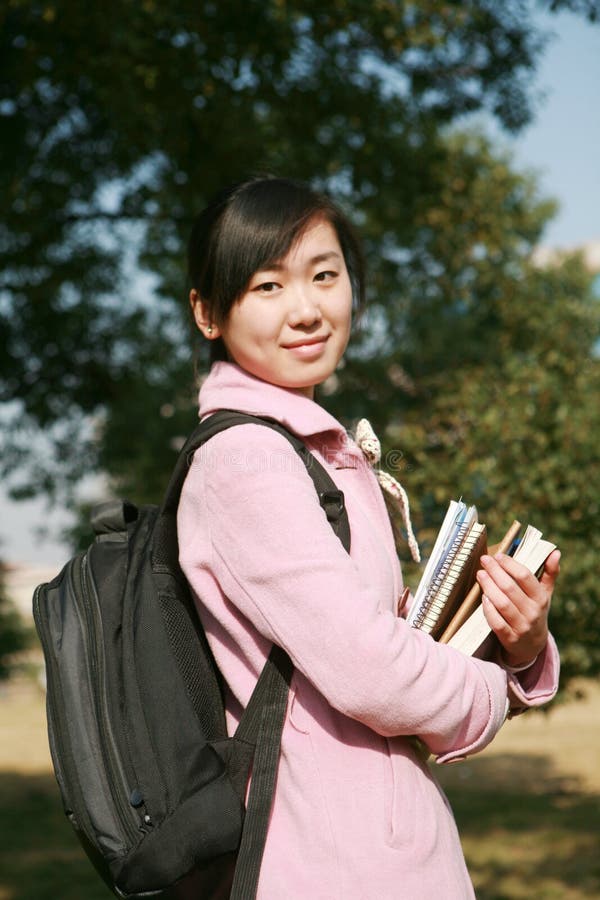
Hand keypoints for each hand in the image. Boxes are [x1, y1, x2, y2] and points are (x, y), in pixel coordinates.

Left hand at [476, 549, 560, 668]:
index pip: (525, 577)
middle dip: (495, 572)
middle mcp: (532, 612)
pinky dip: (488, 609)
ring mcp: (521, 626)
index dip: (510, 564)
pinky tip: (483, 597)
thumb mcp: (544, 594)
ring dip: (489, 587)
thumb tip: (555, 553)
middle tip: (484, 560)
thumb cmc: (535, 611)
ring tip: (480, 574)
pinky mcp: (509, 637)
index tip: (498, 555)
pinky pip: (497, 622)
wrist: (532, 645)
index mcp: (541, 598)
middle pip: (510, 588)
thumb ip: (549, 573)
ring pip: (502, 604)